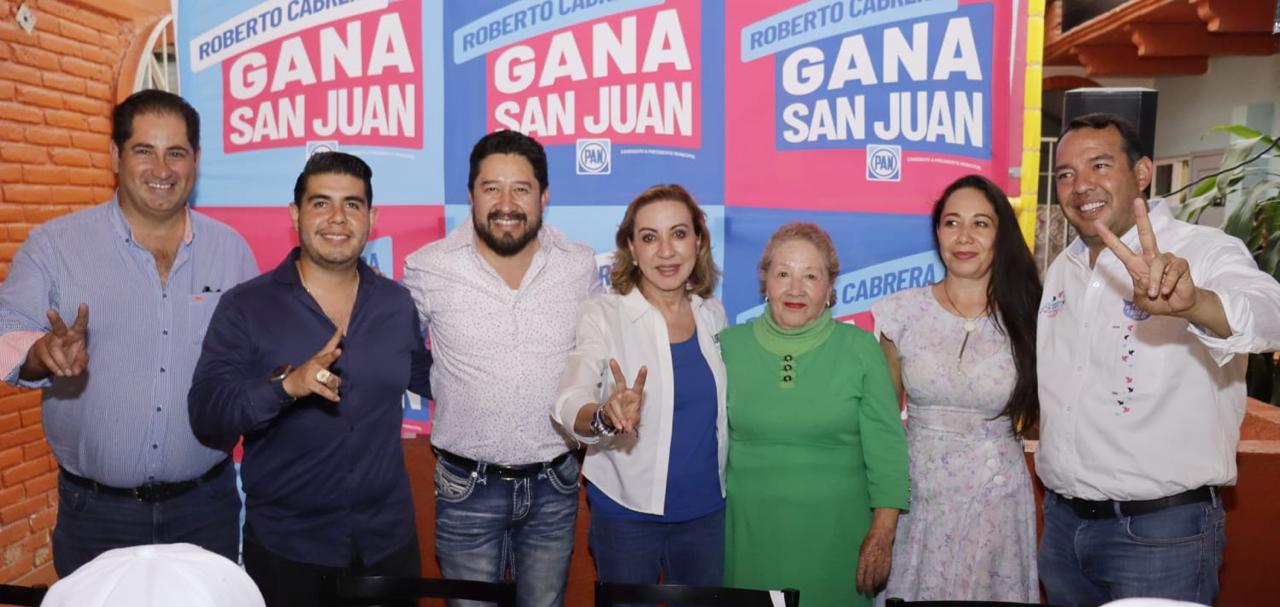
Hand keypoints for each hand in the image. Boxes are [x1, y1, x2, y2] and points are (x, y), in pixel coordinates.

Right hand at [26, 304, 89, 377]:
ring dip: (61, 362)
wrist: (53, 359)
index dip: (82, 314)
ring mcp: (49, 340)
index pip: (80, 323)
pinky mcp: (40, 349)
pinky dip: (54, 367)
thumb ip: (81, 364)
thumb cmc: (71, 354)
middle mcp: (61, 334)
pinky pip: (47, 358)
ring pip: (54, 349)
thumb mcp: (80, 359)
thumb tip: (75, 371)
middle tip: (50, 311)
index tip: (83, 304)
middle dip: (55, 319)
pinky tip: (60, 372)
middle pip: (58, 326)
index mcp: (76, 333)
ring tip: (67, 373)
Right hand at [282, 329, 342, 401]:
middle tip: (339, 351)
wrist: (290, 383)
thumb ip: (331, 369)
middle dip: (332, 356)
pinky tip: (336, 398)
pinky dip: (331, 395)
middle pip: (326, 359)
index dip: (336, 337)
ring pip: (330, 379)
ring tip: (334, 390)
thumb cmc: (309, 374)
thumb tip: (341, 377)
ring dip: (334, 386)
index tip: (342, 327)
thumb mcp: (319, 366)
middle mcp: (316, 363)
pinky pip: (323, 390)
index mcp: (319, 357)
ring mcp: (312, 374)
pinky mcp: (310, 384)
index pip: (329, 345)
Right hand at [601, 358, 646, 433]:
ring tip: (623, 426)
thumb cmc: (629, 415)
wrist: (616, 421)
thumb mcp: (634, 419)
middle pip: (619, 380)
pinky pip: (612, 413)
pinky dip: (616, 421)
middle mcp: (623, 393)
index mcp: (634, 394)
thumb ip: (631, 422)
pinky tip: (619, 426)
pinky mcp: (608, 406)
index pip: (638, 384)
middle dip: (616, 370)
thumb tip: (627, 427)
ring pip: (616, 404)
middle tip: (612, 361)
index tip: (644, 367)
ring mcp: (614, 399)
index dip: (641, 376)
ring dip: (620, 416)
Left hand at [855, 509, 897, 595]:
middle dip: (868, 587)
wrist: (882, 533)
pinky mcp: (888, 561)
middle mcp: (872, 560)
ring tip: (874, 591)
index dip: (860, 582)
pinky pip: (885, 573)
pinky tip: (881, 584)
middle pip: (870, 577)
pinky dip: (883, 580)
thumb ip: (862, 561)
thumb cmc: (869, 540)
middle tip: (867, 593)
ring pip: (878, 577)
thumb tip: (861, 573)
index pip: (861, 573)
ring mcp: (881, 561)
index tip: (859, 589)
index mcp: (864, 556)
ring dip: (876, 585)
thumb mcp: (862, 549)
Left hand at [1095, 198, 1198, 315]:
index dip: (1109, 238)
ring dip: (1155, 281)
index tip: (1097, 224)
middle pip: (1146, 234)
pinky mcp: (1180, 264)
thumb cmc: (1157, 302)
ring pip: (1158, 263)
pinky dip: (1167, 283)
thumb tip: (1146, 281)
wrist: (1177, 307)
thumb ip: (1140, 290)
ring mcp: (1166, 259)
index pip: (1120, 249)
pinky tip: (1167, 290)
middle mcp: (1151, 258)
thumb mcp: (1141, 299)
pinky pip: (1172, 271)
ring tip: (1156, 293)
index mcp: (1137, 265)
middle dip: (1142, 218)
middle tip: (1137, 201)